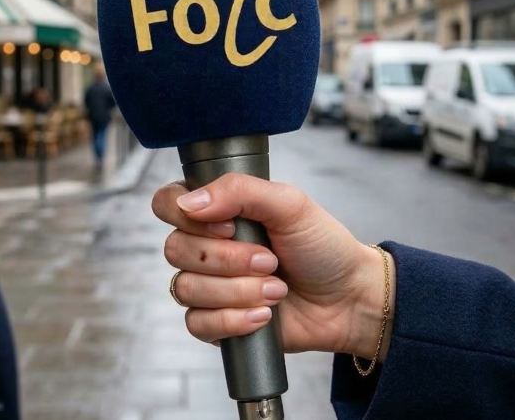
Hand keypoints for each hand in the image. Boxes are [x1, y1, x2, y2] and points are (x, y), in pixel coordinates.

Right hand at [152, 174, 395, 359]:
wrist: (347, 298)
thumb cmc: (321, 246)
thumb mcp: (289, 203)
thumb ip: (240, 190)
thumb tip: (189, 201)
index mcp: (216, 209)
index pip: (167, 202)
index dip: (188, 217)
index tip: (230, 226)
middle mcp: (205, 244)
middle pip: (175, 249)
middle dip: (227, 259)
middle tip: (270, 260)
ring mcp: (208, 284)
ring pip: (186, 288)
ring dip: (237, 291)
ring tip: (275, 289)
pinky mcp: (215, 321)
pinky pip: (197, 324)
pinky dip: (232, 320)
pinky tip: (263, 316)